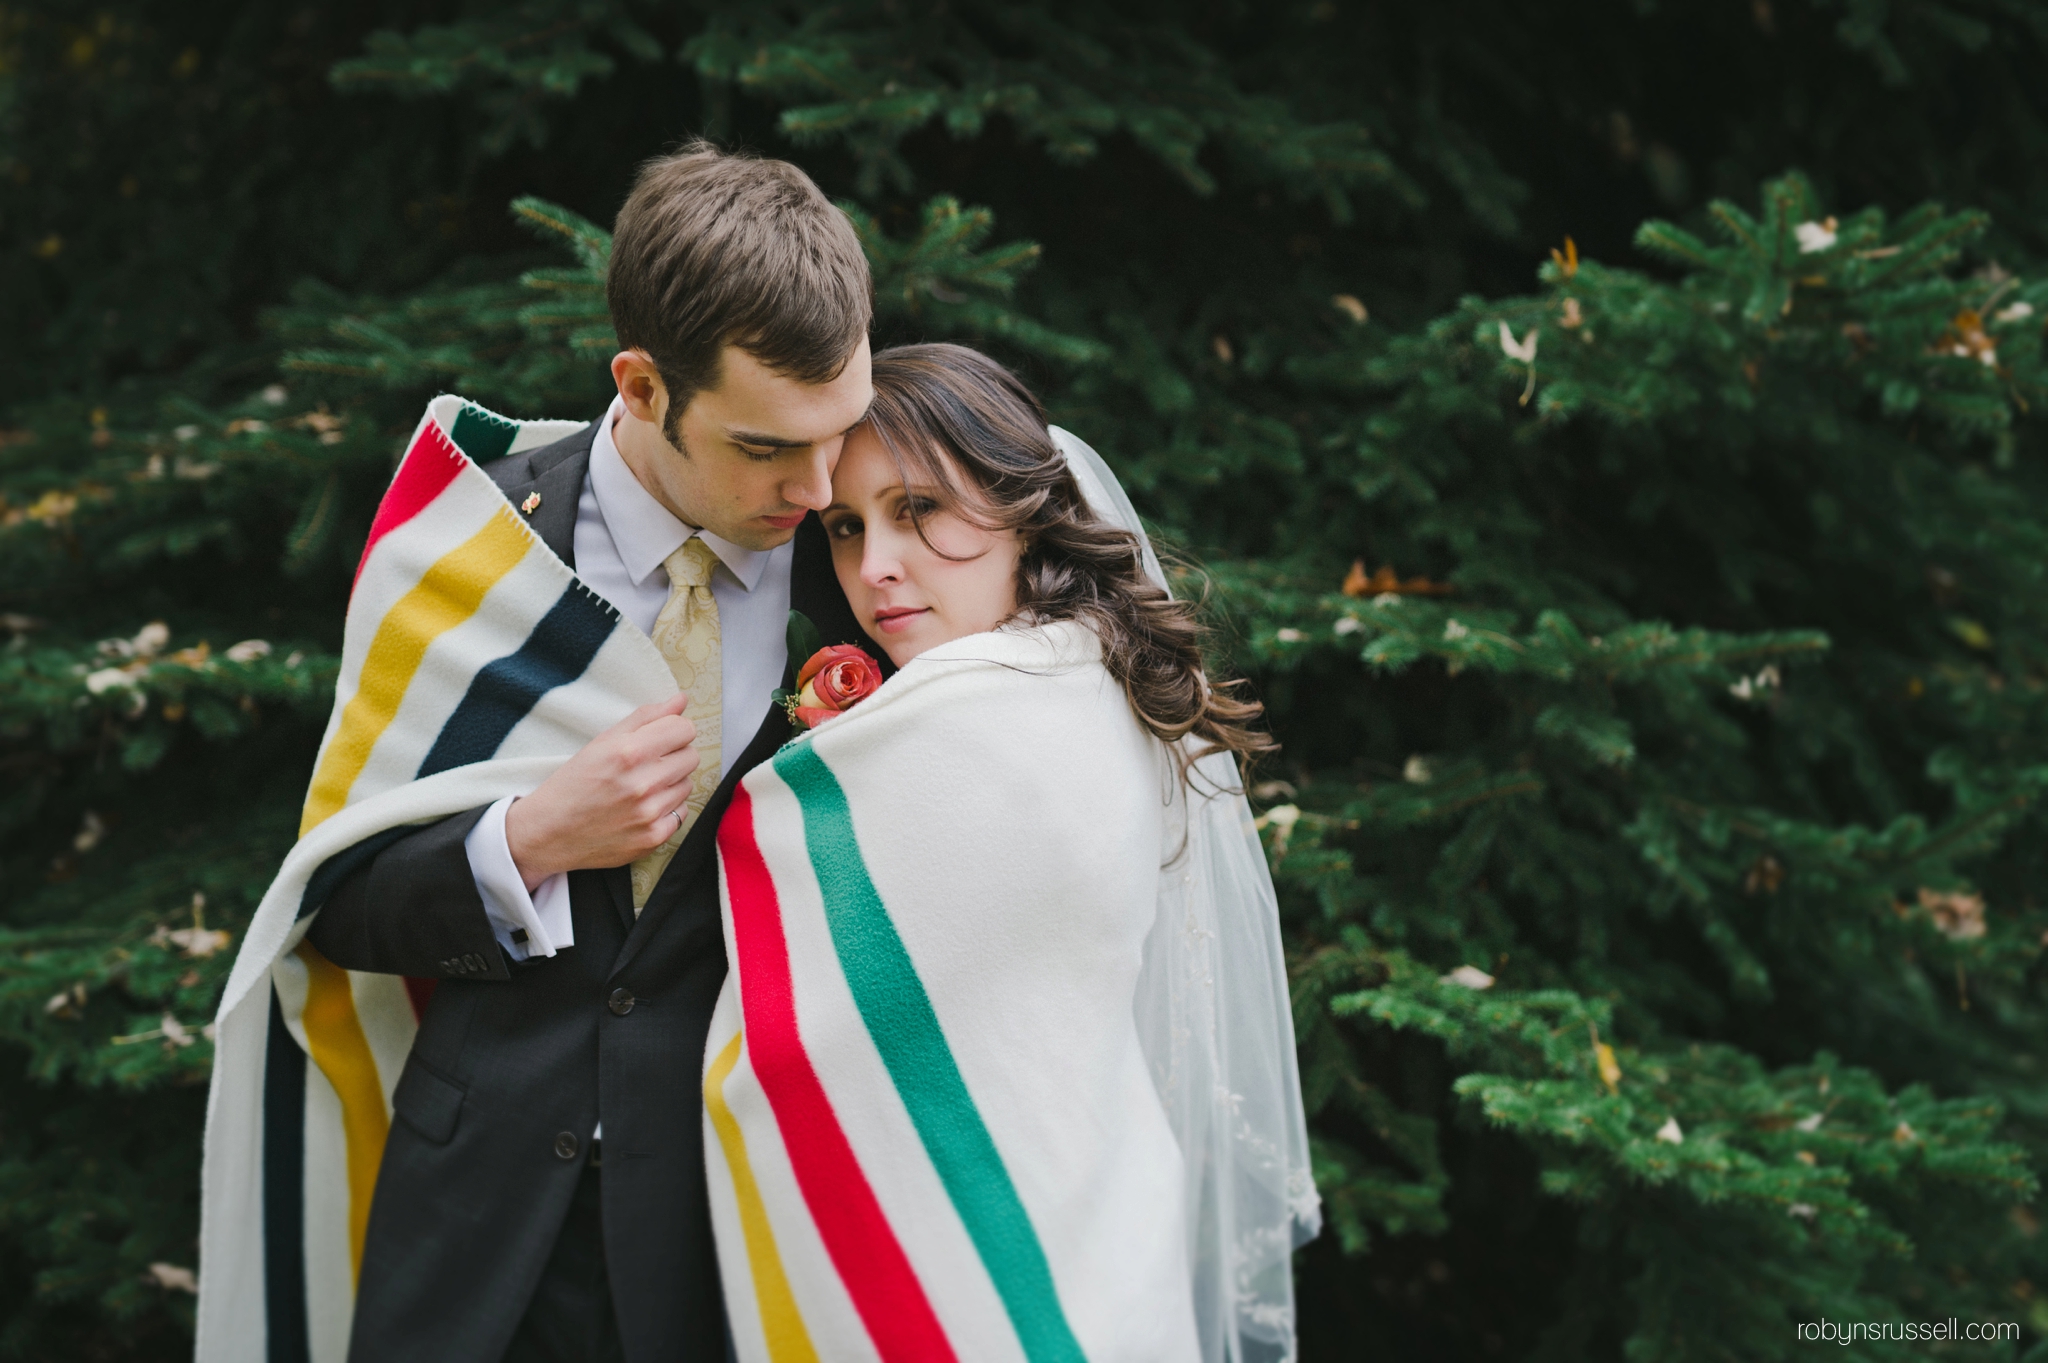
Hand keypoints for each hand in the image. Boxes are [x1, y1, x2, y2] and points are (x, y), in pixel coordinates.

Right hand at [504, 694, 698, 891]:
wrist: (549, 833)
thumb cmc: (573, 784)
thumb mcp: (602, 742)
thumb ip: (645, 718)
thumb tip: (681, 700)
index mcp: (629, 752)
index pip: (684, 729)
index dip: (673, 730)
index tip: (661, 738)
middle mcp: (642, 783)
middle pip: (691, 756)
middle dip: (674, 756)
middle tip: (648, 764)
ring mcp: (650, 814)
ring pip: (687, 784)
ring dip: (670, 783)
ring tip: (641, 788)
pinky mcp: (654, 838)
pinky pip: (682, 813)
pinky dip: (667, 809)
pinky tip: (642, 809)